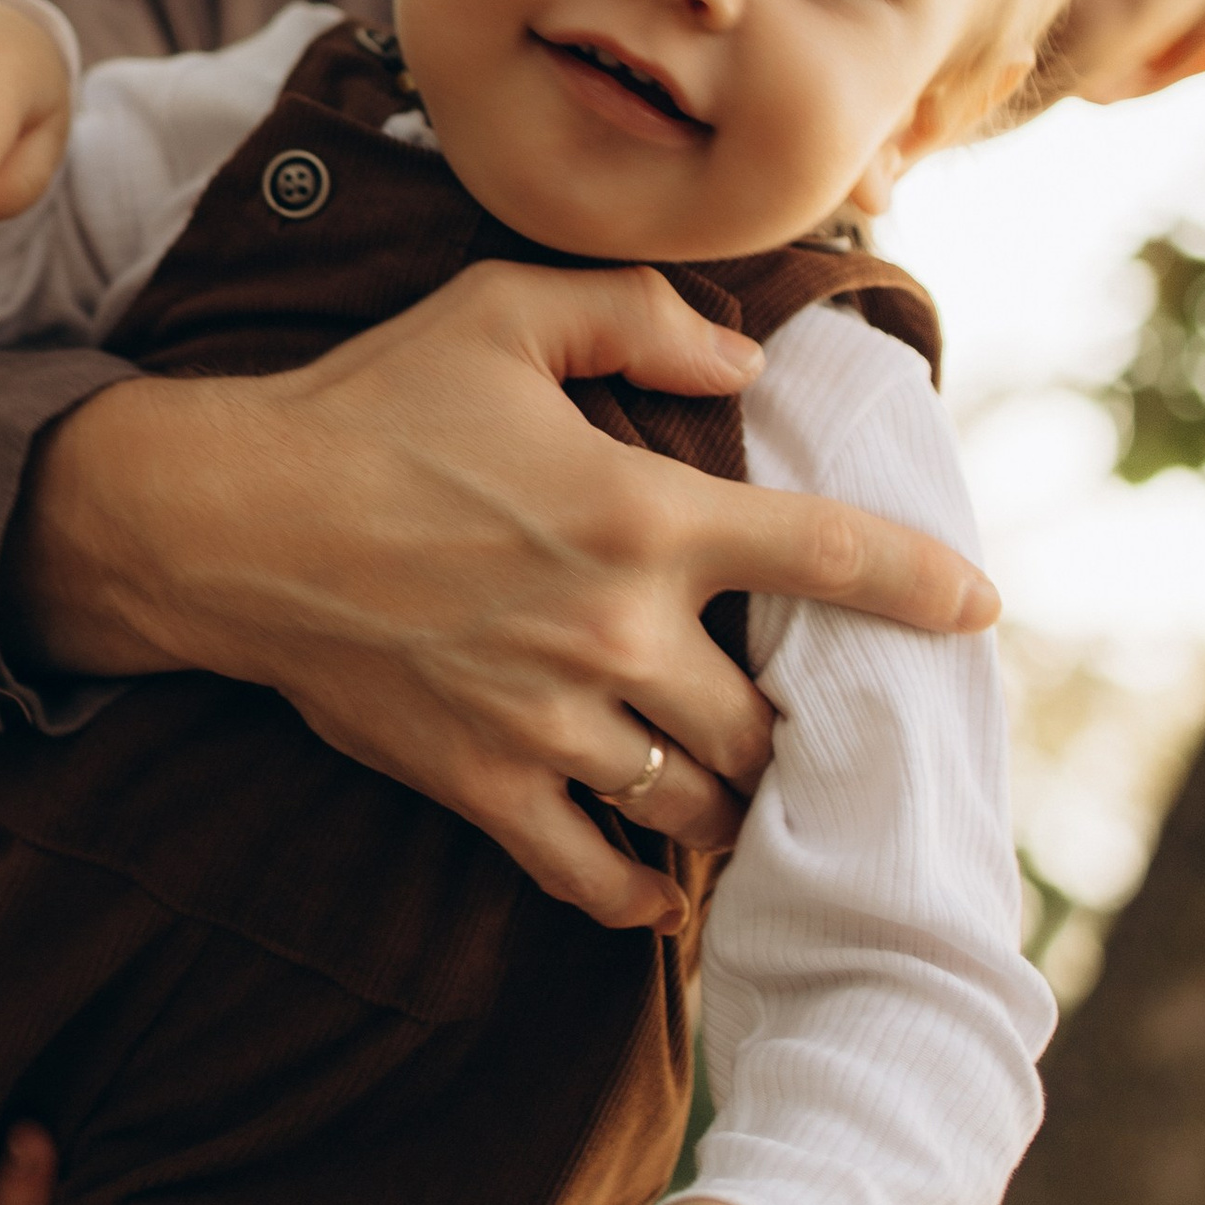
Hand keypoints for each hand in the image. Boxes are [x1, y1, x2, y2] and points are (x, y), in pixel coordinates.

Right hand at [9, 259, 995, 933]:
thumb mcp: (501, 311)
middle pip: (766, 724)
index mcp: (640, 513)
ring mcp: (549, 720)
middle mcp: (614, 631)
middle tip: (789, 719)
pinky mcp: (481, 783)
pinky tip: (654, 879)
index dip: (922, 588)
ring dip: (727, 807)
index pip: (826, 559)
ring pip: (698, 808)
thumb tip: (741, 370)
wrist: (227, 522)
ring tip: (728, 791)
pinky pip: (596, 877)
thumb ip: (638, 320)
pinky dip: (642, 892)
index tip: (978, 612)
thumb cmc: (368, 406)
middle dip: (792, 730)